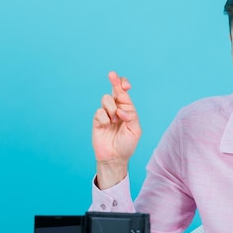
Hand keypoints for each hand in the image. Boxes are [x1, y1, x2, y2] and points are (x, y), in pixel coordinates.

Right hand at [92, 71, 141, 188]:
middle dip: (114, 81)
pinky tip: (106, 126)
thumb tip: (121, 109)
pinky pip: (99, 112)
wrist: (114, 158)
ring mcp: (106, 113)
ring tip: (115, 120)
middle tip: (112, 75)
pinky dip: (104, 118)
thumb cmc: (127, 144)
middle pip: (114, 90)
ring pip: (106, 99)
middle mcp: (116, 108)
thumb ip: (131, 117)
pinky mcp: (97, 120)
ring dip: (112, 108)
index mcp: (127, 109)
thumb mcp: (135, 130)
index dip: (124, 84)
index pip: (125, 92)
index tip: (125, 84)